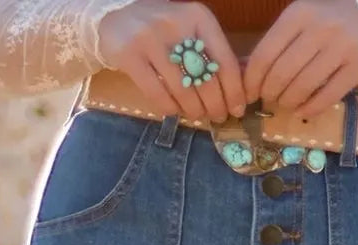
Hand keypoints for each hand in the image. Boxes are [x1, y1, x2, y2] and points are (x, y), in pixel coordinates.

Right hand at [97, 0, 246, 122]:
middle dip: (216, 106)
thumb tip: (241, 91)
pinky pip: (158, 95)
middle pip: (206, 80)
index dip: (235, 93)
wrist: (116, 15)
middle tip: (217, 117)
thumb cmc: (163, 29)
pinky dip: (170, 108)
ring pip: (183, 91)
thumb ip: (213, 53)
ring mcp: (151, 39)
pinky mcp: (130, 55)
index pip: (225, 62)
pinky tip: (174, 110)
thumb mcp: (191, 30)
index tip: (238, 110)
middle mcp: (177, 24)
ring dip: (194, 110)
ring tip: (196, 114)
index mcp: (199, 17)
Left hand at [242, 0, 357, 118]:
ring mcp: (343, 47)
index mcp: (300, 12)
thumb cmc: (333, 18)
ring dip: (290, 102)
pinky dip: (312, 109)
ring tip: (287, 105)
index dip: (253, 79)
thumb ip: (279, 41)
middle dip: (271, 93)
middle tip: (270, 100)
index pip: (266, 53)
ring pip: (304, 87)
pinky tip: (304, 112)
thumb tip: (248, 72)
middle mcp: (321, 27)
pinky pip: (329, 96)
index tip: (250, 93)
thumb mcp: (304, 18)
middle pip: (283, 73)